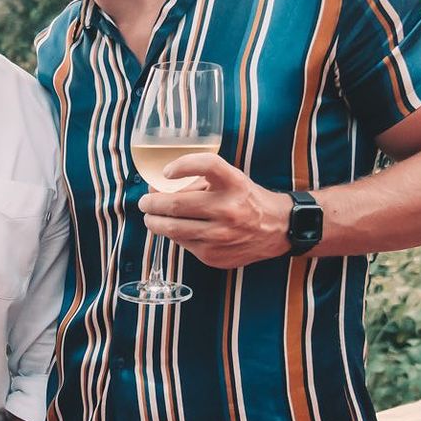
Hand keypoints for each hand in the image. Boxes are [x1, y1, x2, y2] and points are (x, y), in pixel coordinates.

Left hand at [139, 153, 290, 268]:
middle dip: (151, 203)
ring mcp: (220, 235)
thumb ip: (199, 181)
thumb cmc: (246, 199)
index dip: (182, 165)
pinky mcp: (213, 255)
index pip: (206, 165)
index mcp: (234, 184)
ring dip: (154, 222)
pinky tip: (174, 229)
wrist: (275, 229)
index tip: (166, 172)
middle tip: (145, 202)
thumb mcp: (230, 180)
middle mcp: (229, 209)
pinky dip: (173, 235)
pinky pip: (182, 243)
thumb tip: (158, 187)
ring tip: (150, 217)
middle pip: (176, 204)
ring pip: (173, 229)